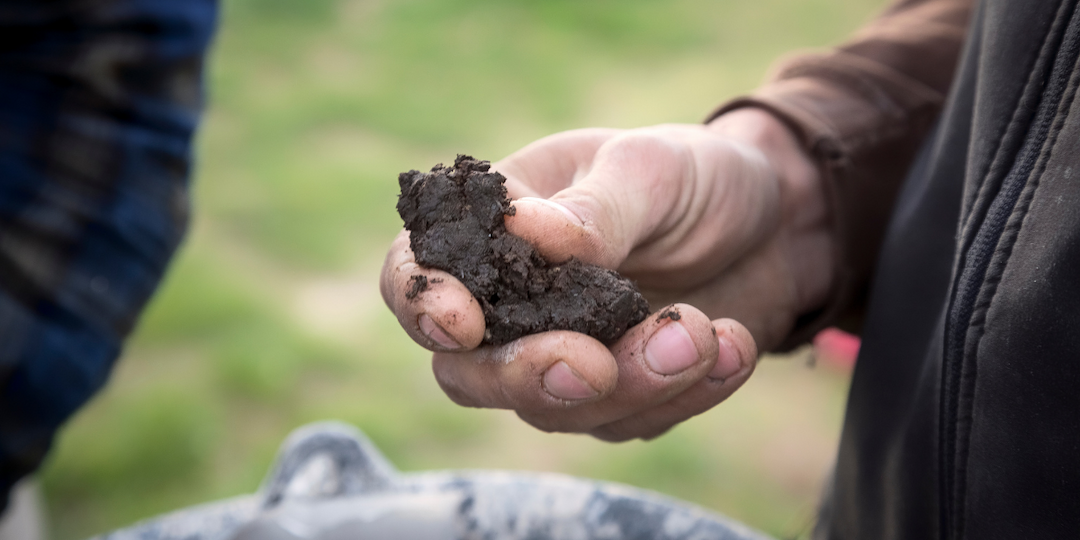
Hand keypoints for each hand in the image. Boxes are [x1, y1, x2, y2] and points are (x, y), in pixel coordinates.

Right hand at [381, 108, 833, 440]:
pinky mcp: (620, 397)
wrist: (776, 221)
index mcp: (492, 229)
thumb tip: (526, 232)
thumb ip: (594, 209)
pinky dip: (685, 392)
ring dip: (631, 383)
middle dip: (527, 376)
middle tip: (593, 364)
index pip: (415, 274)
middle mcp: (511, 306)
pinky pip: (633, 420)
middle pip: (470, 373)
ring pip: (557, 409)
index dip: (421, 306)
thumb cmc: (691, 177)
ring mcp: (563, 357)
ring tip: (701, 334)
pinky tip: (731, 344)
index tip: (461, 324)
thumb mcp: (650, 168)